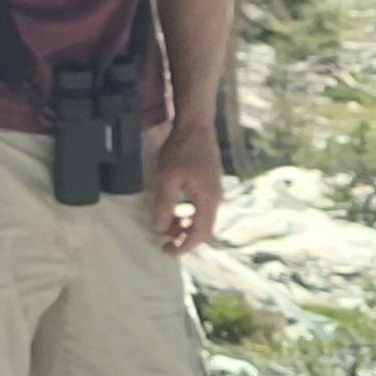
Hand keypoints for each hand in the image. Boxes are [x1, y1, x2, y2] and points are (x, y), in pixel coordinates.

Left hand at [146, 118, 224, 255]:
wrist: (195, 125)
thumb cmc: (181, 149)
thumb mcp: (167, 179)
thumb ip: (164, 205)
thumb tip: (159, 228)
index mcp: (209, 199)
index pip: (200, 234)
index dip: (184, 246)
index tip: (166, 251)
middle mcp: (216, 198)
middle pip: (203, 229)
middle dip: (184, 239)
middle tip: (165, 243)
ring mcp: (214, 190)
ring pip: (202, 219)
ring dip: (185, 226)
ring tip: (166, 226)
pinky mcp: (209, 183)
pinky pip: (201, 208)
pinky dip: (188, 215)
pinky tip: (174, 211)